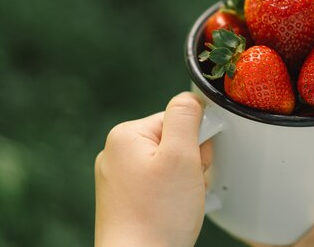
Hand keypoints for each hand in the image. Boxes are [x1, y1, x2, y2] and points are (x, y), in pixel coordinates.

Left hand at [94, 92, 210, 246]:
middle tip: (188, 186)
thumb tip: (190, 97)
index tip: (196, 162)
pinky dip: (174, 195)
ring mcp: (120, 179)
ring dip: (185, 180)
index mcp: (125, 136)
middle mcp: (117, 154)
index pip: (177, 118)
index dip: (196, 140)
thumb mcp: (181, 155)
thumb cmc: (157, 216)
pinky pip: (159, 184)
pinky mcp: (126, 200)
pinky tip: (174, 211)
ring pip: (169, 164)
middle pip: (174, 140)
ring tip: (181, 203)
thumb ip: (186, 117)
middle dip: (191, 162)